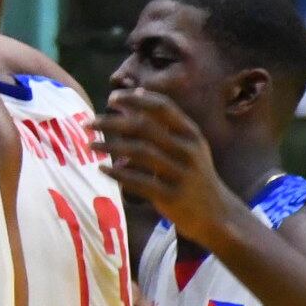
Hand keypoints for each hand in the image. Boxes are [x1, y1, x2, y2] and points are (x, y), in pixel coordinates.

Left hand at [91, 88, 243, 250]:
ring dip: (111, 146)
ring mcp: (181, 173)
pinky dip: (118, 174)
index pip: (163, 107)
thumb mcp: (187, 144)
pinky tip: (103, 170)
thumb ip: (163, 121)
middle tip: (89, 123)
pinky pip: (139, 182)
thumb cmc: (194, 173)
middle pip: (145, 127)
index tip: (112, 97)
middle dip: (113, 122)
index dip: (135, 99)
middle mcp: (188, 150)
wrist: (216, 213)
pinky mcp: (171, 196)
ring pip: (139, 152)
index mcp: (191, 133)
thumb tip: (137, 91)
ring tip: (91, 145)